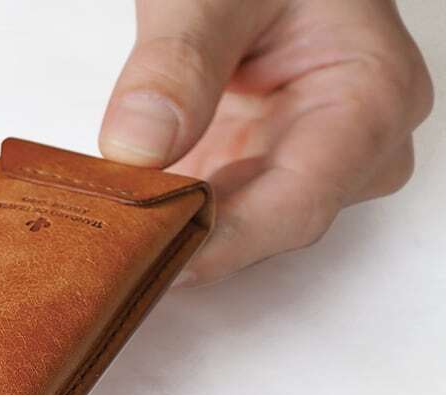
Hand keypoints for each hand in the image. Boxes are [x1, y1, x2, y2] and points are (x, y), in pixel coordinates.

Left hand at [99, 0, 433, 284]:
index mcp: (368, 101)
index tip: (146, 257)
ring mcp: (297, 166)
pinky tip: (114, 216)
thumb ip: (178, 62)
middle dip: (177, 241)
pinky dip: (156, 215)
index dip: (215, 245)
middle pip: (258, 231)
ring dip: (160, 233)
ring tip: (101, 231)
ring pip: (226, 235)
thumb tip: (138, 145)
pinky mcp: (252, 172)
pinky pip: (204, 215)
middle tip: (103, 247)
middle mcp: (346, 151)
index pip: (293, 209)